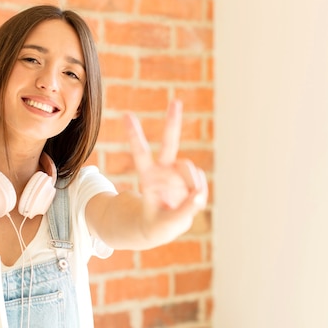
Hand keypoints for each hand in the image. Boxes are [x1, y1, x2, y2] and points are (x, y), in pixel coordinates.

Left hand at [125, 100, 207, 239]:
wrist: (160, 226)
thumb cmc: (157, 224)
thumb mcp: (164, 224)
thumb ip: (182, 211)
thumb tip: (199, 195)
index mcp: (148, 177)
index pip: (141, 152)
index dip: (135, 135)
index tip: (127, 115)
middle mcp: (163, 170)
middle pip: (170, 143)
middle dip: (173, 122)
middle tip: (176, 101)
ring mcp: (178, 174)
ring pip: (191, 169)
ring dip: (191, 184)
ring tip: (181, 202)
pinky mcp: (190, 181)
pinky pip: (200, 185)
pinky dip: (198, 195)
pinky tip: (190, 202)